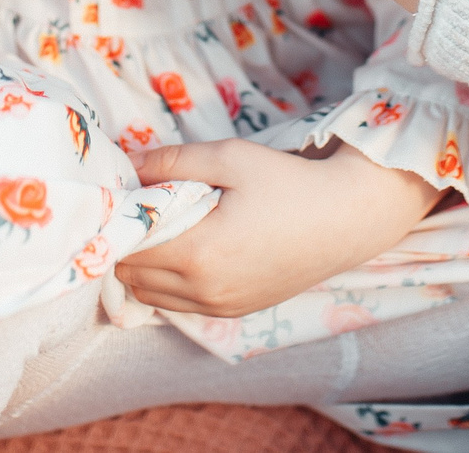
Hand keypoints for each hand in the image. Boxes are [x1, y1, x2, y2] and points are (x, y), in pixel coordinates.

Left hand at [114, 140, 442, 317]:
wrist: (348, 218)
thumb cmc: (290, 182)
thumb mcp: (230, 158)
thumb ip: (173, 161)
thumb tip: (130, 164)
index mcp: (198, 253)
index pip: (127, 248)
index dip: (120, 222)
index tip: (125, 197)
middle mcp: (205, 290)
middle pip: (131, 275)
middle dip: (128, 243)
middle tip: (142, 209)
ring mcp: (221, 307)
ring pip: (151, 296)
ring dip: (146, 266)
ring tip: (164, 229)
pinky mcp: (237, 311)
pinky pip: (181, 305)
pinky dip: (170, 283)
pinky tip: (188, 250)